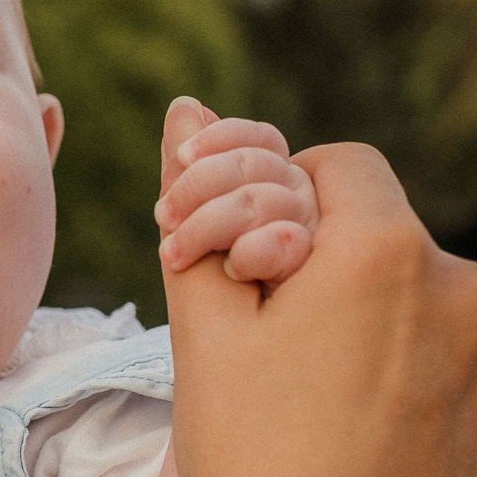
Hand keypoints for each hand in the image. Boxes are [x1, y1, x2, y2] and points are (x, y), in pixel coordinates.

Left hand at [152, 99, 317, 285]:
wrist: (233, 372)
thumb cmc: (211, 294)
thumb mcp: (192, 226)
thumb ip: (188, 170)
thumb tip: (184, 104)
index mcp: (278, 185)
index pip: (262, 139)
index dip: (220, 138)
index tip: (182, 155)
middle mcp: (302, 204)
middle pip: (257, 162)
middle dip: (199, 182)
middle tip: (162, 216)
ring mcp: (313, 237)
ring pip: (263, 200)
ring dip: (206, 225)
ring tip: (173, 254)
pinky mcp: (314, 273)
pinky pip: (285, 242)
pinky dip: (252, 251)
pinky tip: (229, 267)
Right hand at [162, 133, 476, 476]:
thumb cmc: (244, 466)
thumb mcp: (204, 332)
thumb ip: (205, 207)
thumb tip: (189, 110)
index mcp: (389, 250)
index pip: (345, 169)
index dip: (294, 207)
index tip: (265, 269)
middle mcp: (474, 294)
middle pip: (399, 247)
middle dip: (347, 282)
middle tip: (289, 363)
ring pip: (446, 321)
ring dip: (399, 346)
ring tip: (337, 426)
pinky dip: (438, 412)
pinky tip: (386, 466)